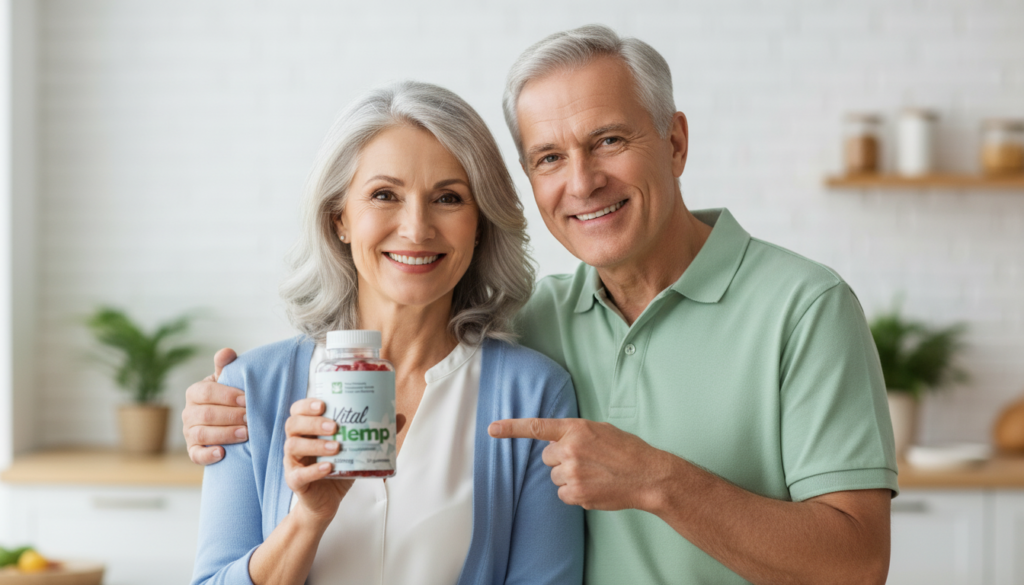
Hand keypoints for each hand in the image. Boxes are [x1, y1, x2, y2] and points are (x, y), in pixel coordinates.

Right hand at [183, 348, 245, 464]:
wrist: (228, 420)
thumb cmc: (230, 397)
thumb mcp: (227, 380)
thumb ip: (226, 366)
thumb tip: (226, 352)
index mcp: (195, 392)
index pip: (206, 392)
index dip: (226, 395)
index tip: (246, 398)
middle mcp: (189, 412)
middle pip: (206, 414)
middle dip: (230, 416)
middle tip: (250, 417)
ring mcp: (189, 432)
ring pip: (202, 434)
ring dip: (225, 434)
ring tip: (245, 434)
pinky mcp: (193, 450)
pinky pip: (196, 455)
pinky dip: (208, 455)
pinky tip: (222, 453)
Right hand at [285, 398, 407, 525]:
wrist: (326, 503)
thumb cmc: (337, 470)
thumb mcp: (355, 450)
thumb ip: (373, 432)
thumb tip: (398, 416)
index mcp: (307, 430)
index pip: (298, 410)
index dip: (307, 404)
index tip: (323, 403)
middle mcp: (296, 442)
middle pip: (293, 424)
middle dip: (313, 422)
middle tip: (334, 426)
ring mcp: (293, 462)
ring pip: (293, 446)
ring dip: (315, 444)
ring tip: (336, 447)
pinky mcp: (295, 481)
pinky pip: (298, 474)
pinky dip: (313, 470)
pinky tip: (328, 467)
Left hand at [488, 418, 670, 511]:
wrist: (648, 475)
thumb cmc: (627, 451)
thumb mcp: (600, 430)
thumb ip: (576, 434)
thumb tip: (559, 442)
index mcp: (576, 429)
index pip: (537, 427)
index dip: (511, 428)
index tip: (491, 429)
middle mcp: (570, 449)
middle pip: (547, 458)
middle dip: (561, 460)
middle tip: (585, 460)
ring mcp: (573, 473)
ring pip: (555, 477)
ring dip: (569, 476)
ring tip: (594, 474)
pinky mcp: (577, 493)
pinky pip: (563, 494)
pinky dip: (574, 493)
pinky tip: (594, 486)